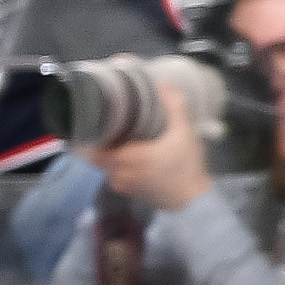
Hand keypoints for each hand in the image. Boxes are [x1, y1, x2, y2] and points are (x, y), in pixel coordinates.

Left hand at [93, 98, 214, 213]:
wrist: (192, 200)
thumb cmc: (186, 165)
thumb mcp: (183, 132)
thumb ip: (174, 107)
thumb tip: (162, 84)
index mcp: (126, 158)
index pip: (94, 149)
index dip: (92, 136)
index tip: (95, 122)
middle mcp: (118, 173)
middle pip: (98, 157)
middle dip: (101, 143)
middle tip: (109, 127)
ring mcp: (121, 185)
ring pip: (106, 166)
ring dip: (110, 155)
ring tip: (119, 139)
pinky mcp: (128, 192)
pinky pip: (115, 175)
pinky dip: (118, 165)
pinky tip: (130, 155)